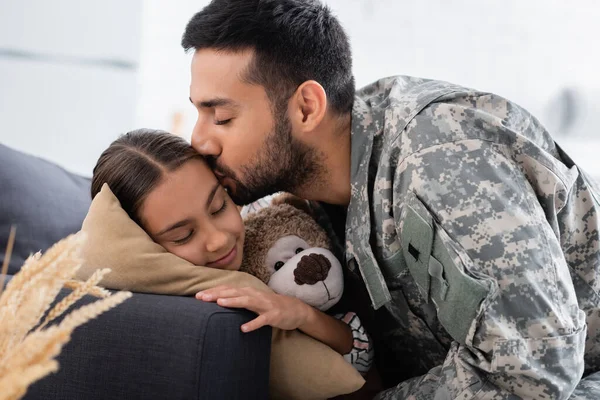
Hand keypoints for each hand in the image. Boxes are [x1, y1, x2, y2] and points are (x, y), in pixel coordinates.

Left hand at [196, 286, 310, 332]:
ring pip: (247, 302)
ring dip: (233, 302)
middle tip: (201, 297)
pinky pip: (262, 320)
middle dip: (217, 294)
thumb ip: (238, 300)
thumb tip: (218, 301)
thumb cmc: (269, 306)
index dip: (213, 291)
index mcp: (248, 292)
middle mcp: (255, 295)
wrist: (294, 309)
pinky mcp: (273, 316)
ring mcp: (264, 305)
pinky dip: (252, 324)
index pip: (228, 289)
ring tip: (219, 303)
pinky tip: (243, 329)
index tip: (197, 295)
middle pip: (234, 293)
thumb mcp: (253, 301)